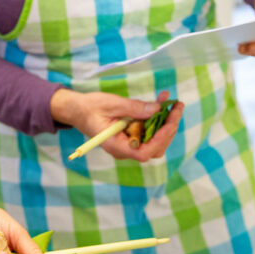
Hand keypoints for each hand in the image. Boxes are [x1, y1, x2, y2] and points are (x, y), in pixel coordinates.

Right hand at [50, 89, 183, 161]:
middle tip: (176, 106)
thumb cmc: (91, 107)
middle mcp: (125, 149)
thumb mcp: (112, 104)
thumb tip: (157, 109)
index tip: (170, 121)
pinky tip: (161, 101)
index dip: (160, 139)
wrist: (78, 110)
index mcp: (117, 146)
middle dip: (168, 128)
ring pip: (155, 141)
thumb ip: (135, 108)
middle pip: (154, 148)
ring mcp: (129, 143)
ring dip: (166, 122)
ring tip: (171, 102)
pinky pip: (149, 131)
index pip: (144, 152)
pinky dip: (157, 118)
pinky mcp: (132, 135)